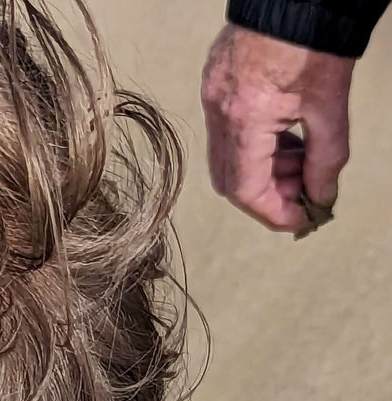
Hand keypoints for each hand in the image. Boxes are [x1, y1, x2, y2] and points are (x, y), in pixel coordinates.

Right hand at [201, 24, 352, 231]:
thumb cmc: (315, 37)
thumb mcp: (330, 105)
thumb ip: (326, 159)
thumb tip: (321, 196)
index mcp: (245, 117)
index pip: (247, 189)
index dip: (273, 212)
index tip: (300, 220)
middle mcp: (219, 110)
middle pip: (230, 179)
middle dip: (266, 194)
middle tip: (301, 192)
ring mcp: (212, 94)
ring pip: (228, 156)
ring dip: (262, 170)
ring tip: (300, 161)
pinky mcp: (215, 81)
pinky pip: (227, 130)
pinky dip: (255, 144)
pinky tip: (284, 136)